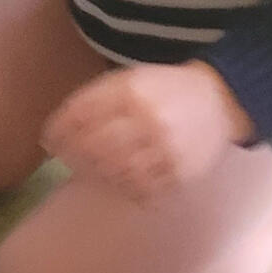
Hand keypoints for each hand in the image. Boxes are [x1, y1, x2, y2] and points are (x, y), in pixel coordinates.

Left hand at [41, 61, 254, 202]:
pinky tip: (125, 180)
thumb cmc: (162, 91)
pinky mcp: (180, 171)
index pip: (79, 117)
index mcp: (132, 91)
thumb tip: (51, 136)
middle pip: (92, 149)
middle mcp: (148, 118)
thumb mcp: (127, 81)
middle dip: (75, 158)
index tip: (51, 142)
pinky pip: (141, 191)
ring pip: (113, 174)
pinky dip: (126, 190)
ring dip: (97, 175)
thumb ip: (90, 101)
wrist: (220, 99)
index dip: (58, 134)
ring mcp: (166, 147)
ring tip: (101, 169)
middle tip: (73, 160)